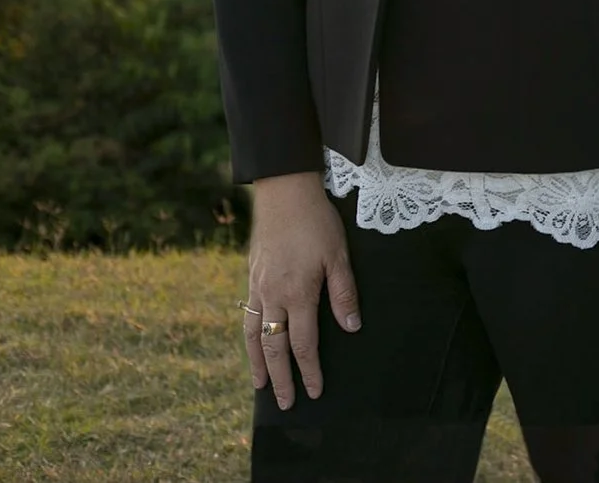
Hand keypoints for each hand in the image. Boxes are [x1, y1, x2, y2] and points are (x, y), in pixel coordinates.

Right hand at [242, 172, 359, 410]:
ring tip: (261, 386)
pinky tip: (253, 346)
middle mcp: (273, 296)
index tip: (314, 392)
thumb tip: (351, 329)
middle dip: (281, 378)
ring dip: (258, 364)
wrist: (284, 194)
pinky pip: (247, 317)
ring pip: (254, 336)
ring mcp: (258, 288)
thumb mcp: (339, 256)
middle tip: (285, 404)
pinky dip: (249, 338)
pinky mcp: (251, 278)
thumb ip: (344, 294)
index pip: (303, 344)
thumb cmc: (317, 223)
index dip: (309, 370)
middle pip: (274, 348)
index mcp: (298, 293)